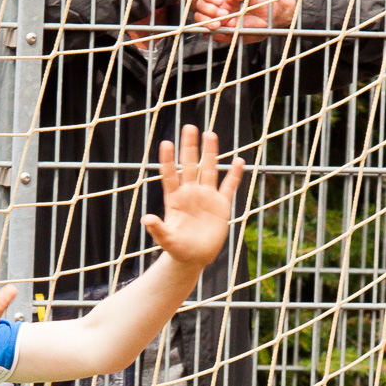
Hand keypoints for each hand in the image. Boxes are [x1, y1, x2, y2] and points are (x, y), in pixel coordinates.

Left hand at [143, 127, 243, 269]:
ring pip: (208, 170)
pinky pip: (228, 186)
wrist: (194, 257)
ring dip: (210, 153)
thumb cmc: (177, 248)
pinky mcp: (221, 205)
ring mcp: (206, 197)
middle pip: (189, 165)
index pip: (170, 175)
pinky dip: (233, 174)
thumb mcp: (166, 240)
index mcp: (175, 199)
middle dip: (189, 147)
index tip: (166, 143)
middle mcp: (190, 193)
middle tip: (189, 127)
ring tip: (210, 134)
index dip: (167, 160)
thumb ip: (157, 229)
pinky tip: (238, 161)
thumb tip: (146, 219)